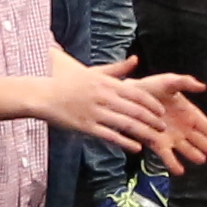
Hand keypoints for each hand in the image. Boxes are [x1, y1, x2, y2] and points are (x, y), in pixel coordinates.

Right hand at [44, 56, 199, 156]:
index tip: (161, 111)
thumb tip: (135, 59)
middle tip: (163, 127)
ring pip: (125, 124)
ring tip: (155, 138)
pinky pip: (109, 136)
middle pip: (135, 110)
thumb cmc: (68, 82)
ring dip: (143, 131)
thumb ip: (116, 68)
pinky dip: (125, 142)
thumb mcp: (93, 71)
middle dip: (152, 119)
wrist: (43, 94)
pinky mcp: (86, 126)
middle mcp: (103, 97)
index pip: (136, 93)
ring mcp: (94, 112)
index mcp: (106, 83)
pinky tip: (136, 147)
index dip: (152, 104)